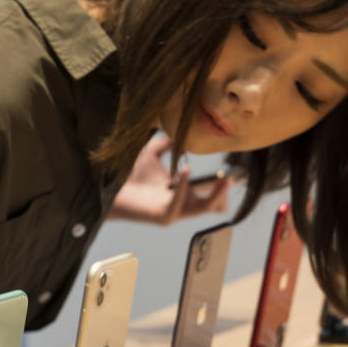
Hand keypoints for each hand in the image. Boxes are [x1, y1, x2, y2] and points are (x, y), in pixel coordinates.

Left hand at [109, 133, 232, 224]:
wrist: (109, 188)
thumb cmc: (129, 174)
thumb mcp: (151, 153)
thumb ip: (166, 143)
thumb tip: (179, 130)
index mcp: (182, 193)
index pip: (211, 193)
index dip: (225, 185)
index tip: (237, 173)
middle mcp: (181, 205)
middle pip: (214, 205)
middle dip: (225, 192)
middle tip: (234, 177)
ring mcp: (174, 212)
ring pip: (204, 208)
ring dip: (215, 194)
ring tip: (224, 179)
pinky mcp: (163, 217)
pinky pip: (180, 204)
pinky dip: (184, 186)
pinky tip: (185, 170)